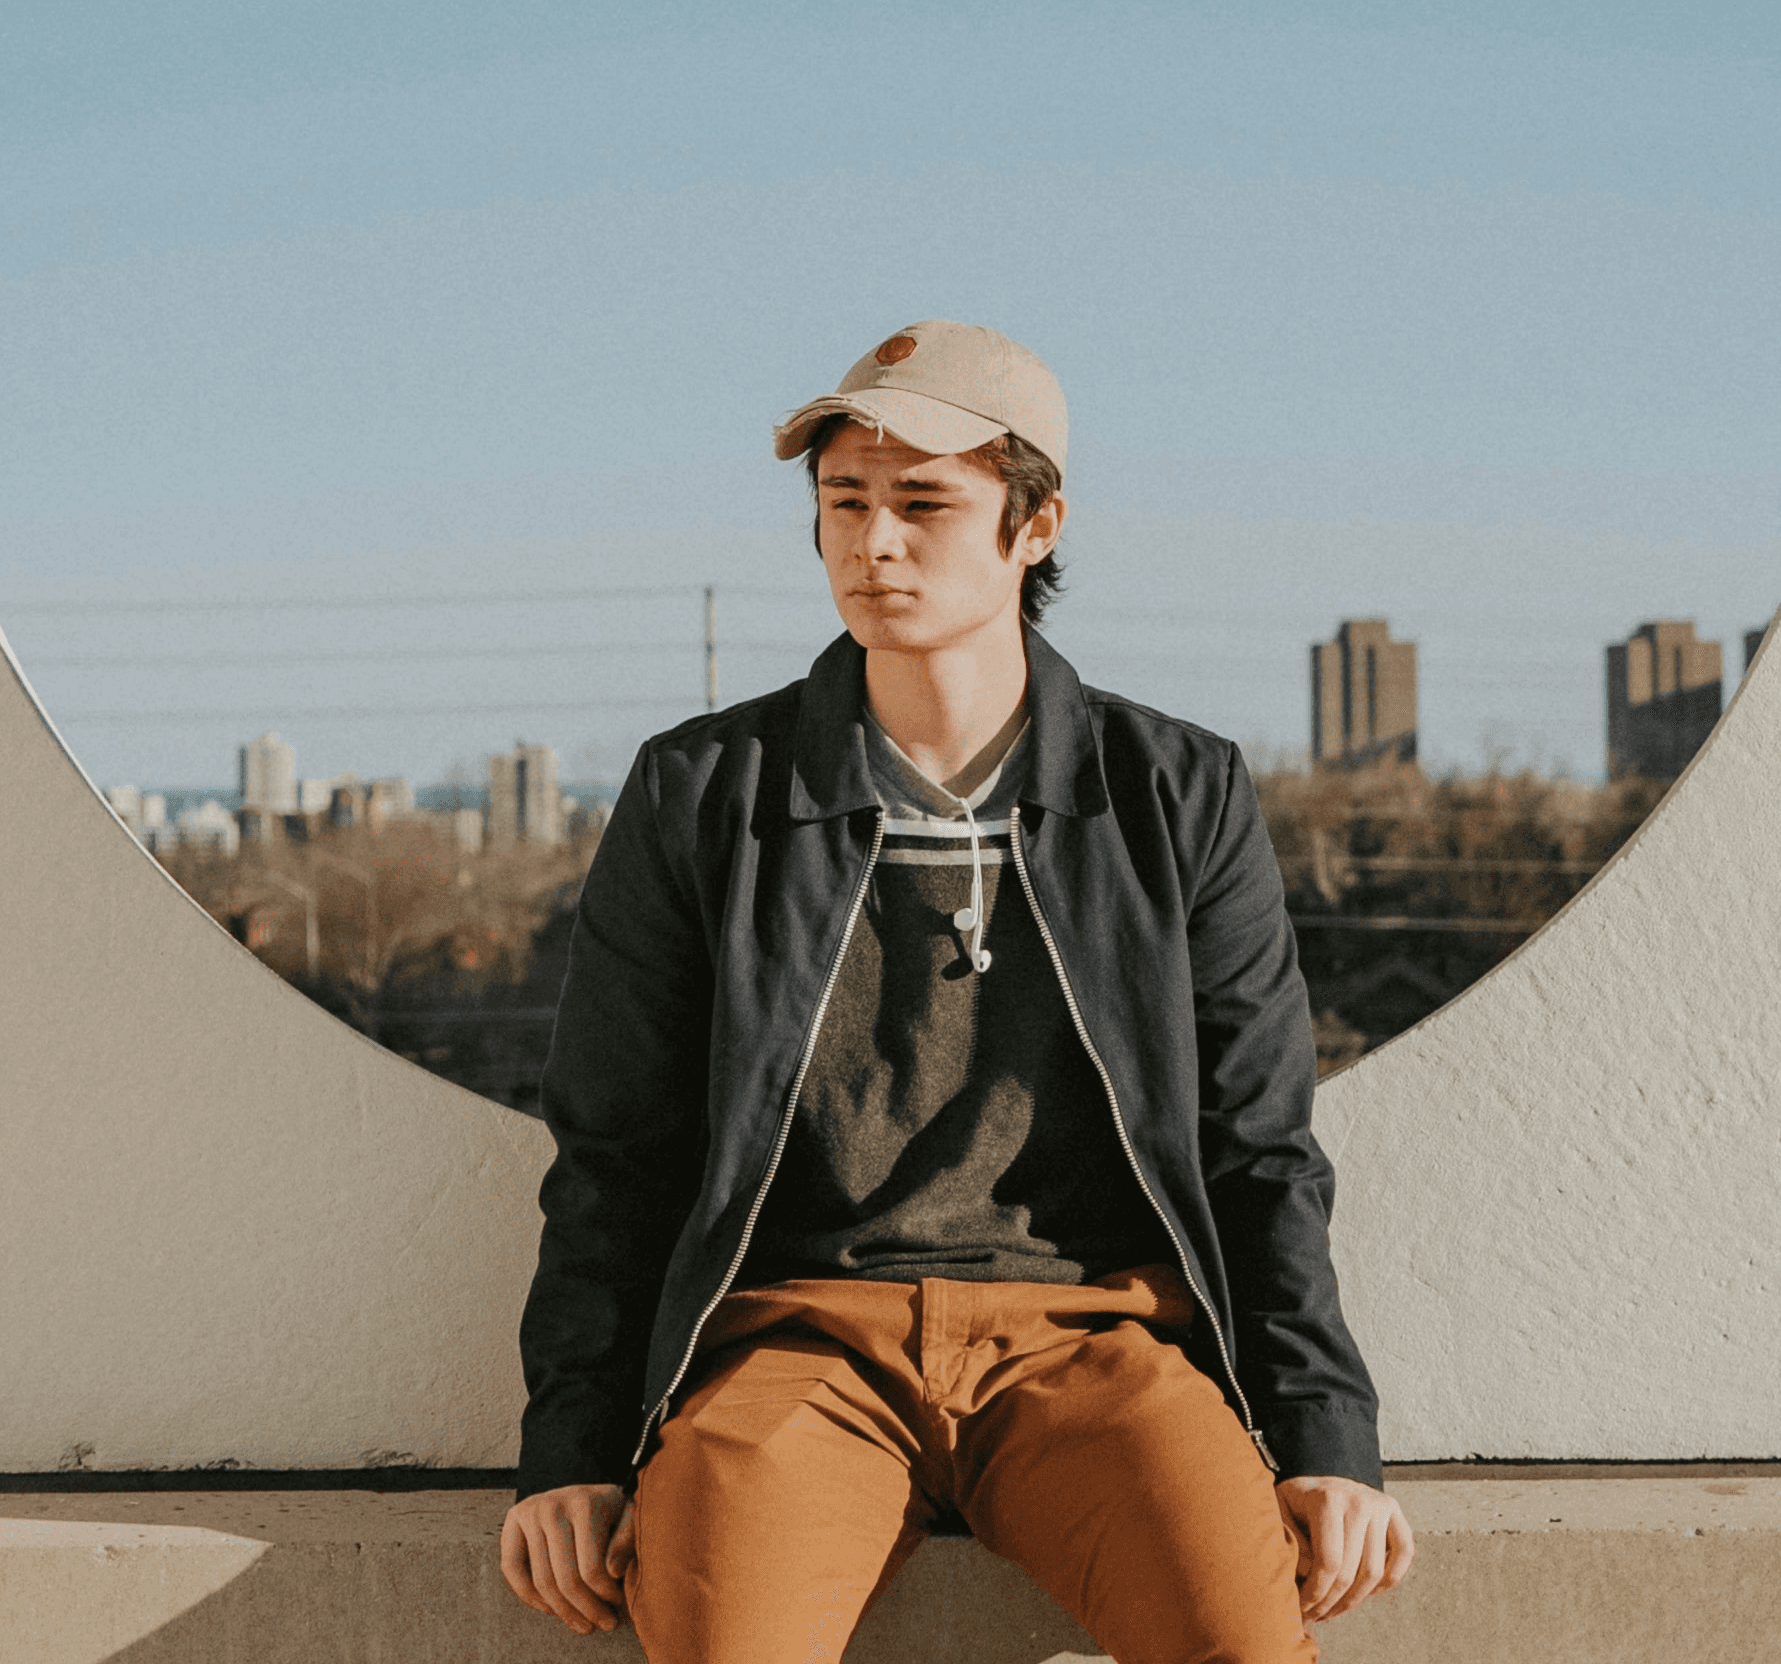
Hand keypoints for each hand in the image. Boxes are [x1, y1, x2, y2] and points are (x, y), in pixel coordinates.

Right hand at [500, 1482, 635, 1635]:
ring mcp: (530, 1512)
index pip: (591, 1568)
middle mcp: (553, 1506)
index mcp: (585, 1504)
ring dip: (562, 1611)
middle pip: (565, 1579)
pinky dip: (529, 1595)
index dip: (605, 1595)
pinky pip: (512, 1568)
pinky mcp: (513, 1520)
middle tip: (602, 1623)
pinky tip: (550, 1608)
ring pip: (541, 1581)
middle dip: (586, 1610)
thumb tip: (612, 1571)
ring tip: (582, 1622)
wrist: (583, 1489)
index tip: (617, 1605)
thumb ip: (627, 1540)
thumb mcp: (629, 1516)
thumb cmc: (610, 1508)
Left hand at [1274, 1474, 1412, 1623]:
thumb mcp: (1281, 1512)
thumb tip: (1309, 1575)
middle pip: (1352, 1572)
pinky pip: (1404, 1554)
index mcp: (1328, 1499)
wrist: (1319, 1470)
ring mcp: (1380, 1506)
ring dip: (1356, 1600)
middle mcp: (1359, 1501)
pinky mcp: (1394, 1511)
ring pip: (1376, 1572)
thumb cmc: (1298, 1497)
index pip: (1329, 1562)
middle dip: (1332, 1602)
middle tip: (1318, 1615)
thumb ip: (1291, 1542)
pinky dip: (1390, 1580)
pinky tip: (1368, 1593)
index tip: (1304, 1606)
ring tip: (1336, 1609)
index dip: (1317, 1592)